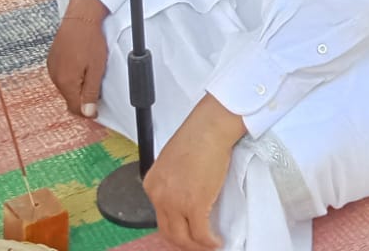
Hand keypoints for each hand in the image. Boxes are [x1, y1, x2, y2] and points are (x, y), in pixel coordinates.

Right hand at [47, 0, 108, 117]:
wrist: (81, 17)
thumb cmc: (90, 39)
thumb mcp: (96, 69)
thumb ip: (91, 93)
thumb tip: (88, 113)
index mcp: (66, 81)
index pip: (74, 108)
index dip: (87, 110)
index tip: (96, 107)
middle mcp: (55, 76)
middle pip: (69, 97)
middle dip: (83, 96)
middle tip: (96, 82)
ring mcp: (52, 67)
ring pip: (65, 86)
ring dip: (77, 84)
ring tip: (89, 69)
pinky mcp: (52, 59)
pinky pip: (61, 75)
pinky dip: (71, 75)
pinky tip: (80, 63)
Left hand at [143, 94, 245, 250]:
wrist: (208, 129)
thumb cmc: (196, 137)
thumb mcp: (172, 162)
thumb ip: (172, 182)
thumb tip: (185, 195)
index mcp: (152, 185)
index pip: (160, 217)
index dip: (176, 229)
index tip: (187, 232)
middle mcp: (159, 196)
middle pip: (169, 232)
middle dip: (184, 243)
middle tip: (198, 245)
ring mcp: (175, 202)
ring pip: (183, 238)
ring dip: (197, 246)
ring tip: (209, 245)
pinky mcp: (194, 205)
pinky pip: (201, 234)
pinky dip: (210, 242)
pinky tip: (217, 241)